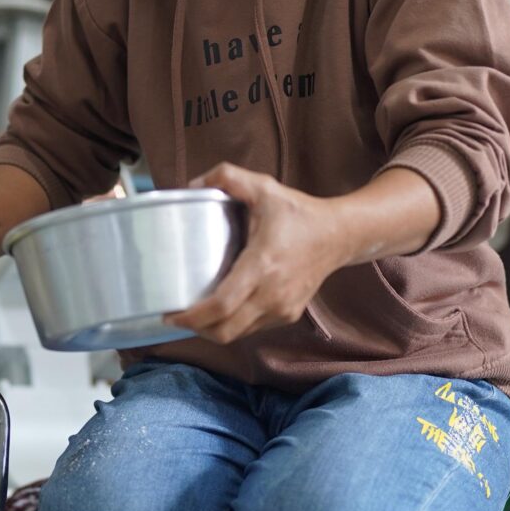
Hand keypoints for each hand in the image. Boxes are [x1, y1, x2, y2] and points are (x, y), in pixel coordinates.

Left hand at [163, 163, 350, 344]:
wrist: (339, 235)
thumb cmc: (300, 214)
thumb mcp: (264, 187)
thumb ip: (228, 176)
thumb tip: (192, 184)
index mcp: (262, 265)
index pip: (222, 306)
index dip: (192, 316)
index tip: (170, 314)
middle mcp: (272, 294)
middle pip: (225, 331)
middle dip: (196, 329)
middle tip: (175, 317)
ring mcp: (282, 308)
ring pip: (238, 334)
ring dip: (213, 330)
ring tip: (195, 315)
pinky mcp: (288, 315)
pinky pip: (253, 329)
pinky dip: (233, 325)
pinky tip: (222, 310)